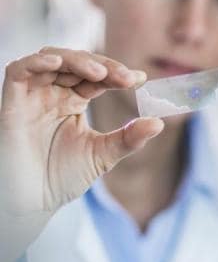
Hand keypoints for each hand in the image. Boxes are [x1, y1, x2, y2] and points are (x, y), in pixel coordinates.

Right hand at [0, 47, 163, 214]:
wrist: (31, 203)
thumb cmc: (61, 178)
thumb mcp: (103, 155)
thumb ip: (129, 138)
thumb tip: (160, 123)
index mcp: (74, 101)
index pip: (97, 77)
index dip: (117, 74)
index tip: (140, 79)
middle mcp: (53, 94)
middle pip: (77, 63)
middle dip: (103, 66)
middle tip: (125, 78)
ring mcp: (32, 95)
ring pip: (51, 58)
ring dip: (76, 60)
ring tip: (100, 72)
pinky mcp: (11, 101)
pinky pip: (18, 70)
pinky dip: (36, 62)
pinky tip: (57, 63)